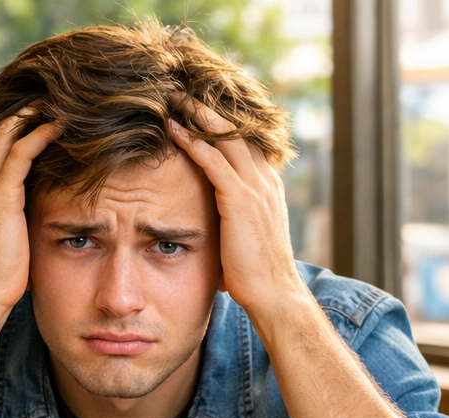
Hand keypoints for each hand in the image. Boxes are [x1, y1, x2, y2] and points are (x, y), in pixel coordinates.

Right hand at [0, 111, 60, 313]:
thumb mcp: (3, 234)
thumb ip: (13, 212)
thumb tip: (37, 206)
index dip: (13, 126)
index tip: (39, 114)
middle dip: (22, 111)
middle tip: (51, 97)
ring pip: (7, 133)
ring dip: (32, 115)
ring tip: (58, 101)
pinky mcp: (0, 195)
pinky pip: (22, 152)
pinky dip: (40, 134)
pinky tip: (59, 126)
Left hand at [167, 99, 306, 321]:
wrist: (274, 294)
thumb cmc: (256, 273)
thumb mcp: (246, 236)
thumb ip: (232, 218)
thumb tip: (213, 222)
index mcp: (267, 185)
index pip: (244, 142)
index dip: (222, 122)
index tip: (199, 107)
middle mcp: (264, 180)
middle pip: (235, 130)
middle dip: (207, 108)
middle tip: (182, 91)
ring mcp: (254, 188)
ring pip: (224, 138)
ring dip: (197, 115)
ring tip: (173, 99)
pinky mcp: (240, 201)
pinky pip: (213, 162)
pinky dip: (193, 142)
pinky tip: (174, 130)